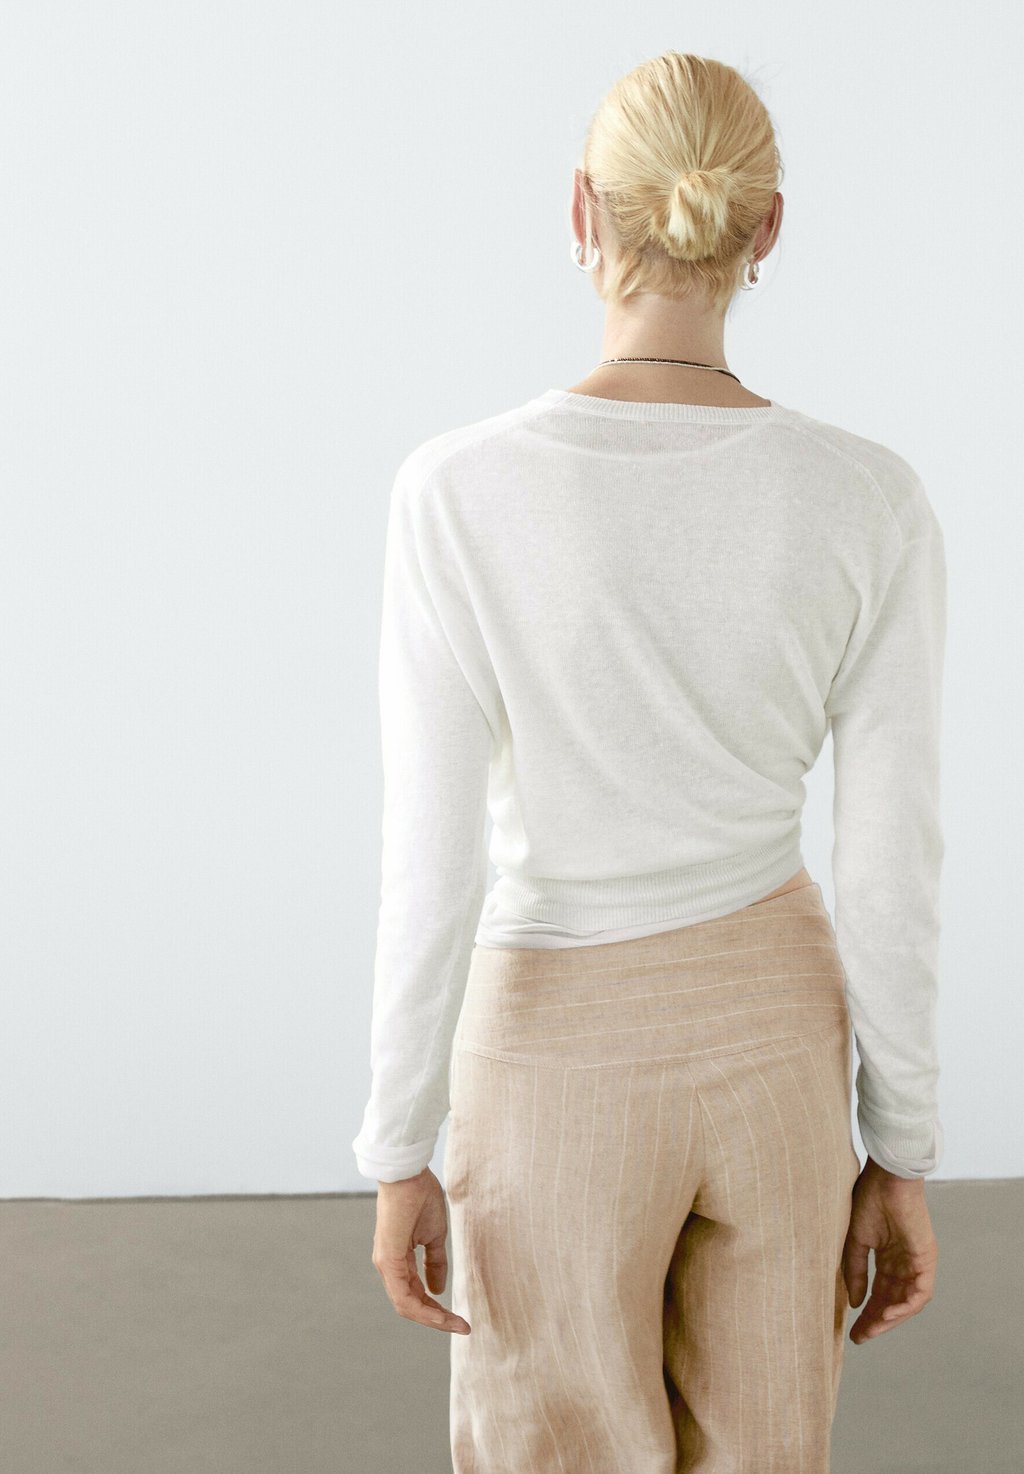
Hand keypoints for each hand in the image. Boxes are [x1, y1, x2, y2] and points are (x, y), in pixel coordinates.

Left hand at [371, 1166, 470, 1334]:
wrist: (409, 1173)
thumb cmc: (419, 1197)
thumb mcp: (434, 1235)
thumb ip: (436, 1262)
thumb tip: (439, 1289)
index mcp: (398, 1260)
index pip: (415, 1294)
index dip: (437, 1309)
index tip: (460, 1319)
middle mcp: (388, 1266)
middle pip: (411, 1305)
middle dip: (437, 1319)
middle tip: (462, 1327)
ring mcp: (385, 1264)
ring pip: (406, 1305)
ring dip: (433, 1319)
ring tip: (457, 1325)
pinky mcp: (388, 1261)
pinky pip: (403, 1296)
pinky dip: (422, 1310)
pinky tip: (441, 1316)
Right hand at [843, 1155, 937, 1344]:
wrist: (886, 1177)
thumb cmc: (868, 1199)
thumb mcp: (855, 1240)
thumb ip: (854, 1271)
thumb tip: (853, 1302)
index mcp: (888, 1256)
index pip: (879, 1292)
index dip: (867, 1313)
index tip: (852, 1331)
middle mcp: (904, 1262)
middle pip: (893, 1301)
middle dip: (877, 1321)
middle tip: (861, 1337)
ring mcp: (917, 1261)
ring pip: (908, 1301)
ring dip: (891, 1318)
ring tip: (872, 1329)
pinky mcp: (926, 1258)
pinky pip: (920, 1292)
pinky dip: (905, 1306)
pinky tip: (887, 1314)